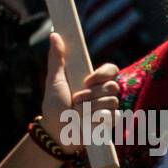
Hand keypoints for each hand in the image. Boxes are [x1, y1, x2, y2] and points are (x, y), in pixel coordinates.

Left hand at [39, 32, 119, 154]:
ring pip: (112, 102)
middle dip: (91, 95)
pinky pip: (113, 117)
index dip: (103, 73)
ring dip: (90, 108)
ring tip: (77, 113)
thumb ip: (56, 59)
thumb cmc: (54, 106)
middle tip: (75, 100)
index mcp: (92, 81)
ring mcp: (108, 108)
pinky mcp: (111, 123)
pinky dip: (97, 120)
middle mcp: (103, 93)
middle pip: (112, 86)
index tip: (88, 80)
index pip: (111, 70)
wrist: (56, 132)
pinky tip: (87, 123)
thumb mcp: (54, 81)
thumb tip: (54, 34)